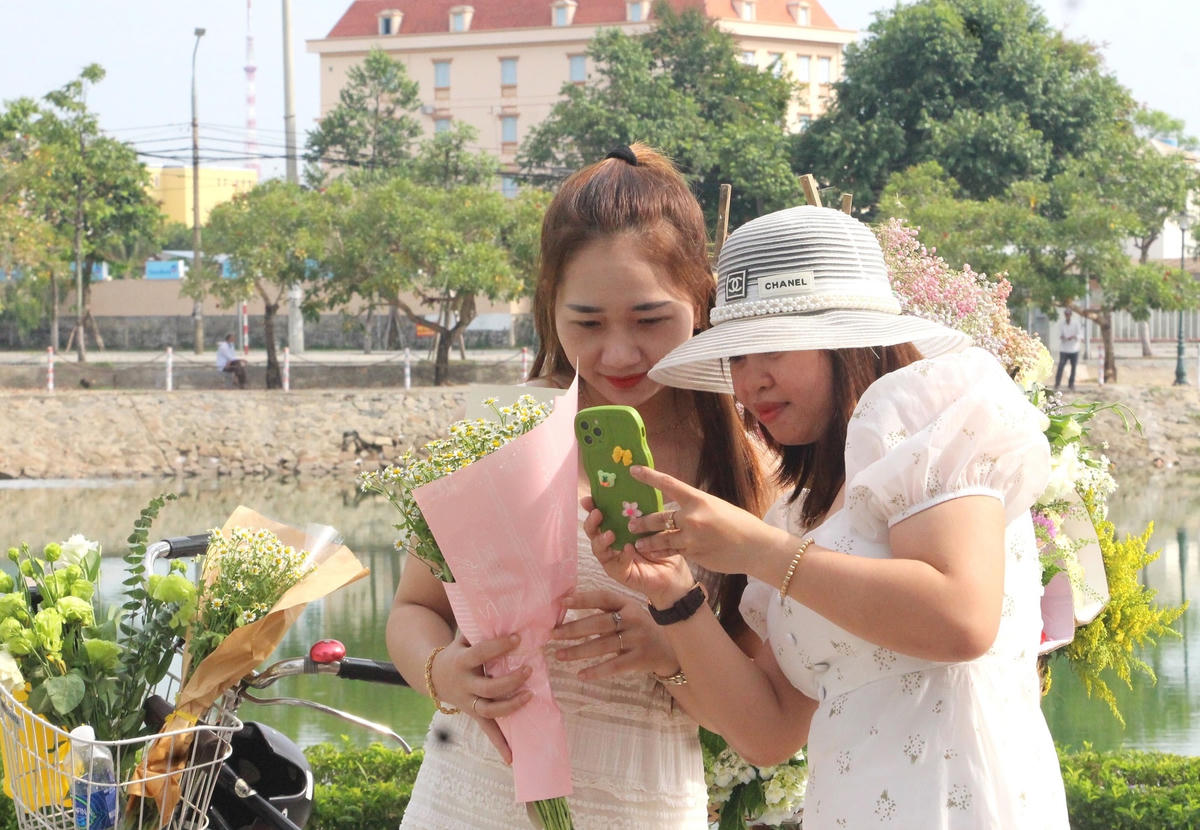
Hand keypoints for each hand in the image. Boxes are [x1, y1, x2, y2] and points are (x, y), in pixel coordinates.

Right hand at [430, 632, 532, 764]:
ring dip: (511, 706)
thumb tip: (504, 608)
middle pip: (488, 686)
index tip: (517, 638)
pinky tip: (512, 758)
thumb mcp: (463, 637)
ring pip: (489, 709)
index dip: (499, 646)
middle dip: (510, 680)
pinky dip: (500, 744)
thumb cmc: (457, 650)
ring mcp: (467, 701)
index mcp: (461, 660)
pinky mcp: (473, 713)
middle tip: (529, 669)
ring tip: (530, 696)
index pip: (481, 653)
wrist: (431, 674)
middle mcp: (464, 684)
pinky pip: (487, 730)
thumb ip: (480, 628)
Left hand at [549, 589, 679, 679]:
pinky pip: (614, 665)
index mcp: (627, 604)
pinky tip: (581, 674)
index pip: (603, 598)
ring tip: (559, 655)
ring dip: (578, 651)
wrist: (670, 649)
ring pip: (602, 645)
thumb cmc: (640, 629)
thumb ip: (606, 611)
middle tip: (552, 634)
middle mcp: (632, 619)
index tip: (562, 602)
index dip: (583, 599)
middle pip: (598, 623)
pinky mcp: (640, 658)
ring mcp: (637, 639)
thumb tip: (569, 607)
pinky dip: (597, 670)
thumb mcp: (628, 613)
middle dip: (573, 629)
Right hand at [582, 495, 694, 609]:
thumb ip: (645, 513)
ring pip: (598, 548)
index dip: (592, 507)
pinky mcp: (620, 573)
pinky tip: (629, 548)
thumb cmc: (663, 548)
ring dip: (601, 539)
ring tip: (610, 533)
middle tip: (597, 513)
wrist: (674, 574)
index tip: (589, 499)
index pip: (600, 516)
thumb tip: (640, 490)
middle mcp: (611, 543)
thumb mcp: (654, 525)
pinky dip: (622, 555)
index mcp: (617, 528)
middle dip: (591, 521)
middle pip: (592, 531)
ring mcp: (613, 558)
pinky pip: (616, 564)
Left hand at [625, 466, 790, 579]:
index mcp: (699, 499)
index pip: (669, 484)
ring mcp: (692, 538)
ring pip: (661, 539)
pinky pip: (673, 552)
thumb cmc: (739, 523)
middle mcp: (692, 517)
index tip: (634, 471)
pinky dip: (662, 553)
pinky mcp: (694, 554)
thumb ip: (696, 507)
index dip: (649, 477)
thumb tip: (679, 508)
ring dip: (648, 541)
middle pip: (658, 518)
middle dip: (642, 523)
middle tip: (631, 524)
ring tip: (638, 543)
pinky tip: (654, 554)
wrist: (755, 547)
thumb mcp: (716, 506)